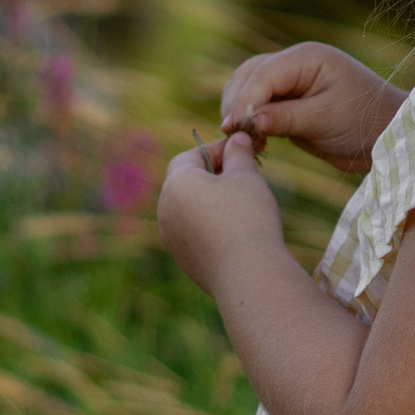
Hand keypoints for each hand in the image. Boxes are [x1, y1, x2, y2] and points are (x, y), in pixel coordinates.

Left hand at [157, 132, 285, 299]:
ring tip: (244, 204)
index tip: (241, 150)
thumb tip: (237, 139)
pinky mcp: (184, 260)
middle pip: (188, 183)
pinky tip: (238, 231)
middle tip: (244, 175)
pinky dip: (212, 227)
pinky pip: (196, 234)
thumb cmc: (248, 217)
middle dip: (214, 176)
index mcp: (177, 184)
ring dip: (212, 202)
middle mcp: (166, 210)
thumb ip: (239, 154)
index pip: (191, 155)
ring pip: (191, 210)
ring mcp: (172, 238)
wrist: (248, 274)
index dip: (217, 149)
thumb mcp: (247, 176)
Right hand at [218, 43, 406, 173]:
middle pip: (249, 77)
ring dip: (240, 113)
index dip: (244, 100)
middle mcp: (295, 63)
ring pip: (247, 89)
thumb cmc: (365, 122)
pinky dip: (249, 121)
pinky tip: (254, 141)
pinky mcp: (287, 101)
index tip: (231, 127)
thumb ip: (286, 118)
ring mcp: (290, 81)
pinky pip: (258, 106)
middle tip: (236, 138)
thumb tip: (248, 121)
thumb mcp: (326, 120)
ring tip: (245, 142)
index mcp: (307, 57)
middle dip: (238, 105)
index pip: (263, 74)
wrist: (387, 136)